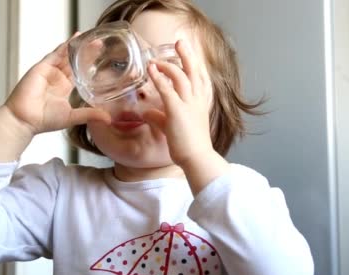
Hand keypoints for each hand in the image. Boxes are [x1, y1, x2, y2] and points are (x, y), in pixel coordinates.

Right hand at [4, 34, 109, 135]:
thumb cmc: (43, 120)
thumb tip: (109, 119)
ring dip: (78, 47)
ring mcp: (49, 72)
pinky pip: (55, 54)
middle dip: (87, 53)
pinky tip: (74, 39)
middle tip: (101, 44)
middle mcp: (57, 78)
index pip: (80, 73)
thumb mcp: (73, 117)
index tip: (103, 59)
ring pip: (66, 55)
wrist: (24, 120)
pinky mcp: (42, 68)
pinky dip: (64, 47)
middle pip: (75, 61)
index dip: (90, 65)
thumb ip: (90, 115)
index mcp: (64, 88)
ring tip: (91, 39)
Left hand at [142, 40, 215, 167]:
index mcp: (201, 103)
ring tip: (155, 60)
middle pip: (194, 71)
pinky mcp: (177, 111)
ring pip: (181, 76)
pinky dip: (158, 78)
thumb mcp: (174, 127)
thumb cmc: (190, 146)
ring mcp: (189, 104)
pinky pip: (167, 90)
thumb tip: (146, 112)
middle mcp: (197, 100)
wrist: (198, 158)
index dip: (195, 64)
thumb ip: (160, 117)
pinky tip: (150, 71)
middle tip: (180, 42)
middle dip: (187, 55)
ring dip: (167, 65)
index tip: (189, 53)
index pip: (201, 78)